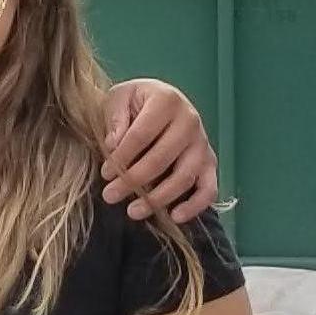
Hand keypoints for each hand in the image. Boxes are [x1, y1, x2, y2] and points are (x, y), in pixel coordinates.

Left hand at [100, 78, 218, 224]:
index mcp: (166, 100)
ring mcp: (203, 143)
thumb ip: (115, 117)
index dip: (121, 157)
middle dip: (133, 180)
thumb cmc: (137, 101)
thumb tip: (113, 146)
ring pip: (183, 177)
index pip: (141, 135)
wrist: (162, 100)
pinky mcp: (210, 163)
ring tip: (133, 211)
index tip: (105, 173)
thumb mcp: (120, 97)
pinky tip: (174, 217)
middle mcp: (190, 120)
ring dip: (157, 198)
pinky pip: (209, 190)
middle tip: (110, 195)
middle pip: (161, 159)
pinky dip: (194, 206)